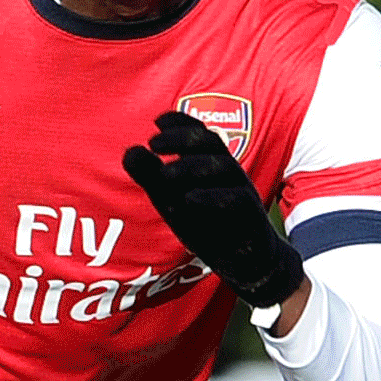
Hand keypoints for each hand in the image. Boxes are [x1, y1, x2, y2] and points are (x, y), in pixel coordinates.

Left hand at [121, 109, 304, 312]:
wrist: (243, 259)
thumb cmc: (207, 222)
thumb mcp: (172, 198)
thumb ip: (151, 176)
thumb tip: (130, 151)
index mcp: (211, 161)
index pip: (198, 133)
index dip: (180, 122)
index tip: (158, 122)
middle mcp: (228, 170)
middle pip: (211, 142)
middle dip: (182, 138)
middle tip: (154, 143)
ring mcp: (241, 190)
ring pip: (223, 167)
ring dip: (192, 166)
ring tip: (164, 173)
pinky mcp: (250, 215)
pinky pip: (236, 199)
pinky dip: (212, 197)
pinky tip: (189, 199)